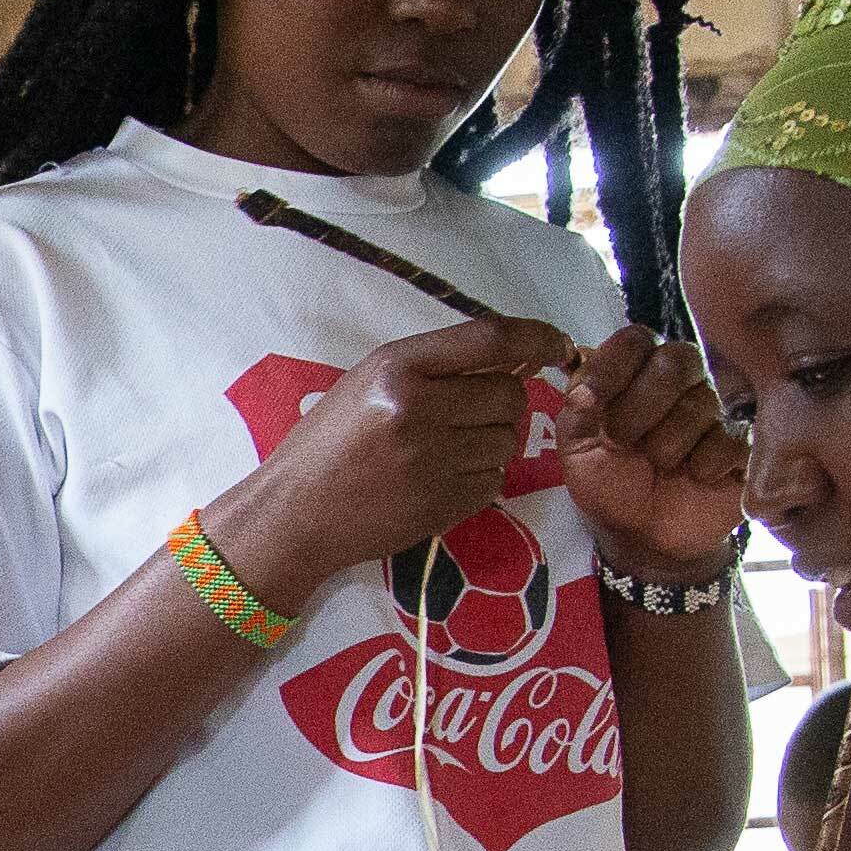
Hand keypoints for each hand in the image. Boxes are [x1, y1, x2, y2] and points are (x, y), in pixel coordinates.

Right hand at [203, 313, 575, 614]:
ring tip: (446, 451)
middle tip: (468, 416)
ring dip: (491, 442)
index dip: (537, 337)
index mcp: (397, 367)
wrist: (294, 513)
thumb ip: (434, 366)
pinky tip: (440, 479)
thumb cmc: (328, 442)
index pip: (492, 339)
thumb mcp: (368, 383)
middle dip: (501, 403)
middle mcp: (419, 408)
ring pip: (508, 439)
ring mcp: (433, 459)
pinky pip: (495, 480)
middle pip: (510, 393)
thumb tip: (517, 354)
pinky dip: (479, 478)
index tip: (557, 345)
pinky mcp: (443, 503)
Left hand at [558, 329, 749, 580]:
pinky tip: (693, 476)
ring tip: (659, 465)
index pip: (636, 339)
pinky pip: (728, 439)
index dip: (612, 367)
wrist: (645, 535)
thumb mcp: (577, 448)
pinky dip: (702, 466)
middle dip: (640, 407)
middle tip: (624, 441)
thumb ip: (576, 410)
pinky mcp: (744, 440)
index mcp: (640, 368)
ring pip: (702, 402)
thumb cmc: (611, 483)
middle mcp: (683, 377)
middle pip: (676, 360)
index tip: (590, 401)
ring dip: (668, 445)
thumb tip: (585, 387)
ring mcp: (718, 407)